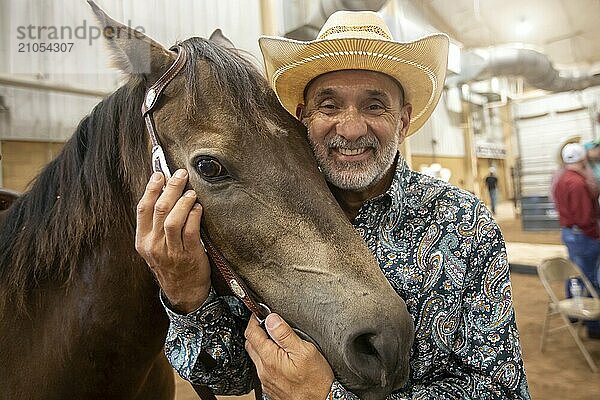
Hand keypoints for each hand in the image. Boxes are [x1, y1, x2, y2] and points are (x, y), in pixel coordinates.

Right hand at [135, 169, 210, 312]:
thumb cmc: (172, 264)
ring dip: (183, 201)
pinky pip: (190, 231)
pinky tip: (198, 208)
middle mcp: (153, 245)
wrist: (183, 292)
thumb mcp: (156, 246)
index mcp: (142, 240)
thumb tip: (164, 191)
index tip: (160, 174)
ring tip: (191, 192)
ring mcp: (170, 252)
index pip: (143, 208)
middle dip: (171, 188)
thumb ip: (157, 224)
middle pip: (160, 209)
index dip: (151, 188)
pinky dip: (194, 216)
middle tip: (181, 175)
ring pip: (173, 220)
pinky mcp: (189, 255)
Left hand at [244, 313, 333, 399]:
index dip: (254, 319)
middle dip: (255, 331)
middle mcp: (264, 371)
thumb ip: (285, 334)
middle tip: (265, 322)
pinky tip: (279, 356)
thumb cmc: (316, 381)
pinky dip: (266, 358)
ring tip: (275, 338)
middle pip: (250, 345)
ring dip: (260, 345)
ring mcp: (266, 380)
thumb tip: (271, 319)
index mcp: (270, 358)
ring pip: (256, 357)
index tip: (259, 313)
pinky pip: (262, 369)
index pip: (252, 333)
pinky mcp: (271, 387)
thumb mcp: (304, 351)